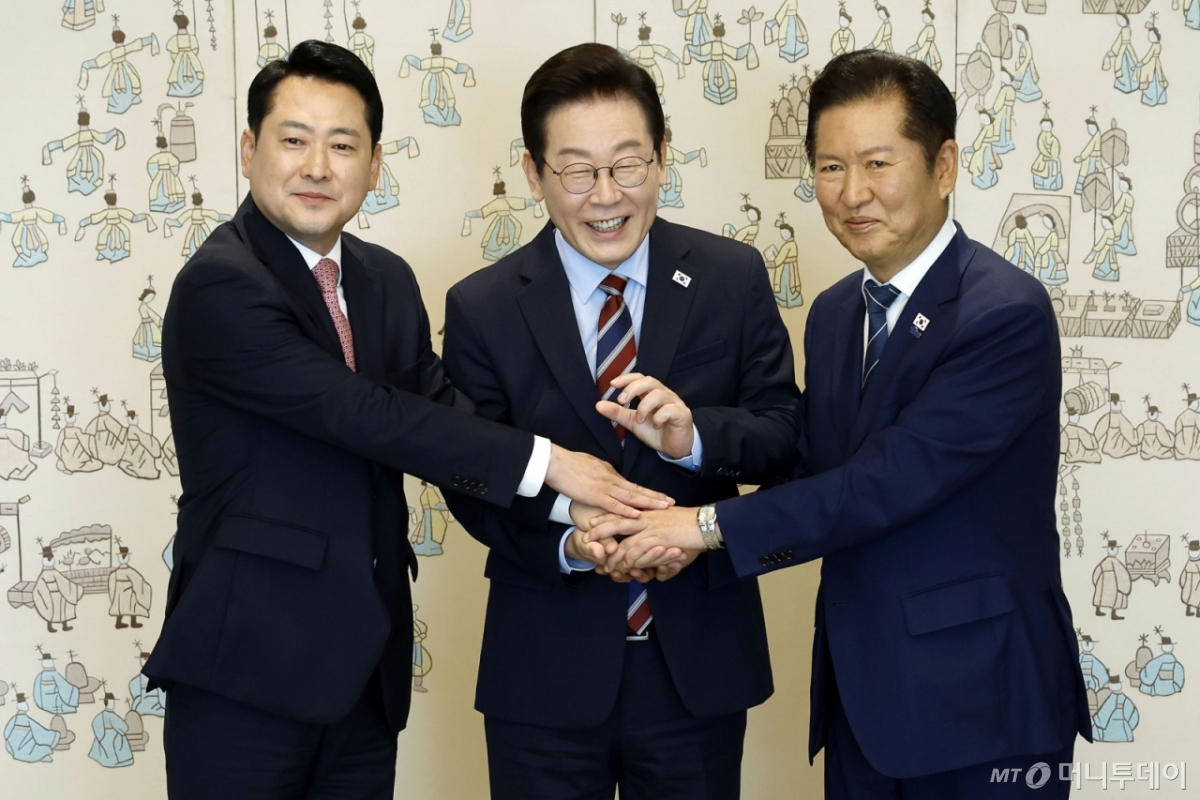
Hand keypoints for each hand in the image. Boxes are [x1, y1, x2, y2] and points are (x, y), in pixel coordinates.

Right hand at [545, 444, 672, 517]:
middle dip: (656, 497)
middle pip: (638, 490)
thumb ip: (603, 474)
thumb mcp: (591, 466)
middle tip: (672, 502)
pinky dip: (627, 510)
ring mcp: (604, 487)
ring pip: (631, 496)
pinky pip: (614, 504)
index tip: (662, 497)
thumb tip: (611, 478)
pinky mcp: (594, 495)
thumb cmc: (569, 463)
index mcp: (610, 474)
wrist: (555, 462)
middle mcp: (611, 480)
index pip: (633, 486)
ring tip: (664, 507)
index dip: (649, 492)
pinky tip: (638, 515)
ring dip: (649, 503)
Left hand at [572, 502, 690, 582]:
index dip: (606, 517)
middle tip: (586, 537)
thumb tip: (658, 557)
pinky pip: (638, 549)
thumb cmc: (691, 525)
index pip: (622, 512)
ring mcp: (652, 527)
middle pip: (616, 521)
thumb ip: (661, 539)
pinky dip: (630, 559)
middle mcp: (647, 517)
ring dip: (615, 555)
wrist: (706, 523)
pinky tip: (625, 566)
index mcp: (648, 512)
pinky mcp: (658, 537)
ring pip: (625, 539)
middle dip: (600, 530)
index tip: (593, 522)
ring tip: (607, 565)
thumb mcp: (672, 528)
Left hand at [595, 373, 694, 458]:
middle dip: (632, 388)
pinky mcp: (683, 414)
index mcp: (652, 393)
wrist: (675, 447)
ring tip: (639, 420)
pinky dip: (659, 416)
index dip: (627, 378)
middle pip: (649, 381)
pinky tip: (655, 426)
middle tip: (621, 401)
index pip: (640, 378)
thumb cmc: (656, 431)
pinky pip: (670, 409)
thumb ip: (618, 413)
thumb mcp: (633, 422)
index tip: (613, 384)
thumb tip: (598, 405)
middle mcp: (664, 394)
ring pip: (659, 394)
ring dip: (644, 406)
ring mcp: (675, 403)